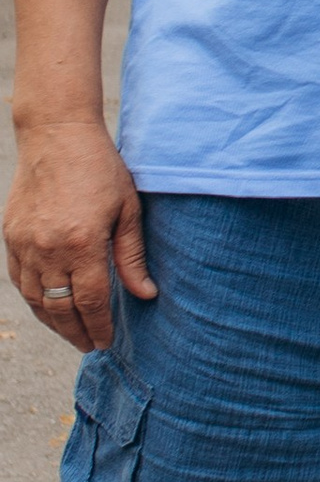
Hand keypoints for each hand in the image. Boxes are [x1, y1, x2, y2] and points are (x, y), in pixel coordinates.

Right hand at [4, 116, 152, 348]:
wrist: (56, 135)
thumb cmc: (100, 168)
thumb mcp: (128, 209)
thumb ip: (132, 256)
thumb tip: (145, 295)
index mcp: (83, 243)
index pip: (90, 301)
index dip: (99, 326)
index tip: (106, 341)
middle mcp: (49, 248)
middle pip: (60, 308)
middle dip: (76, 333)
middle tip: (89, 345)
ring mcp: (25, 243)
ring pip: (35, 298)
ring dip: (53, 322)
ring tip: (71, 333)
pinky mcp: (10, 236)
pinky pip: (18, 279)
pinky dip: (33, 299)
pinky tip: (47, 307)